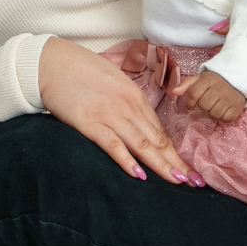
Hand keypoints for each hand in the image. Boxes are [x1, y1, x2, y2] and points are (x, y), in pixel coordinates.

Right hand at [38, 37, 199, 185]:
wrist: (52, 62)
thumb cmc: (81, 72)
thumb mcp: (113, 83)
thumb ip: (127, 103)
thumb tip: (139, 125)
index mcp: (135, 96)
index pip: (160, 131)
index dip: (176, 153)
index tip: (189, 170)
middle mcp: (127, 106)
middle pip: (157, 140)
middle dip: (176, 163)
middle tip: (194, 183)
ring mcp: (109, 114)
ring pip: (141, 144)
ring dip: (160, 165)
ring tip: (176, 182)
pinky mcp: (89, 122)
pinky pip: (113, 144)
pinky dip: (127, 160)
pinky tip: (139, 175)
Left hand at [177, 69, 246, 121]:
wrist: (238, 78)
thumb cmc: (215, 81)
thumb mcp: (200, 79)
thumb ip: (186, 85)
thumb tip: (174, 92)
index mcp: (208, 79)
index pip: (193, 94)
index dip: (189, 103)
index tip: (191, 105)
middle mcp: (219, 88)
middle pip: (204, 105)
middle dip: (203, 106)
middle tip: (208, 102)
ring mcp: (229, 98)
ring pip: (214, 114)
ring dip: (213, 112)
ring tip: (216, 106)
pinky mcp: (237, 106)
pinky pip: (225, 119)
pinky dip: (223, 117)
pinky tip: (224, 110)